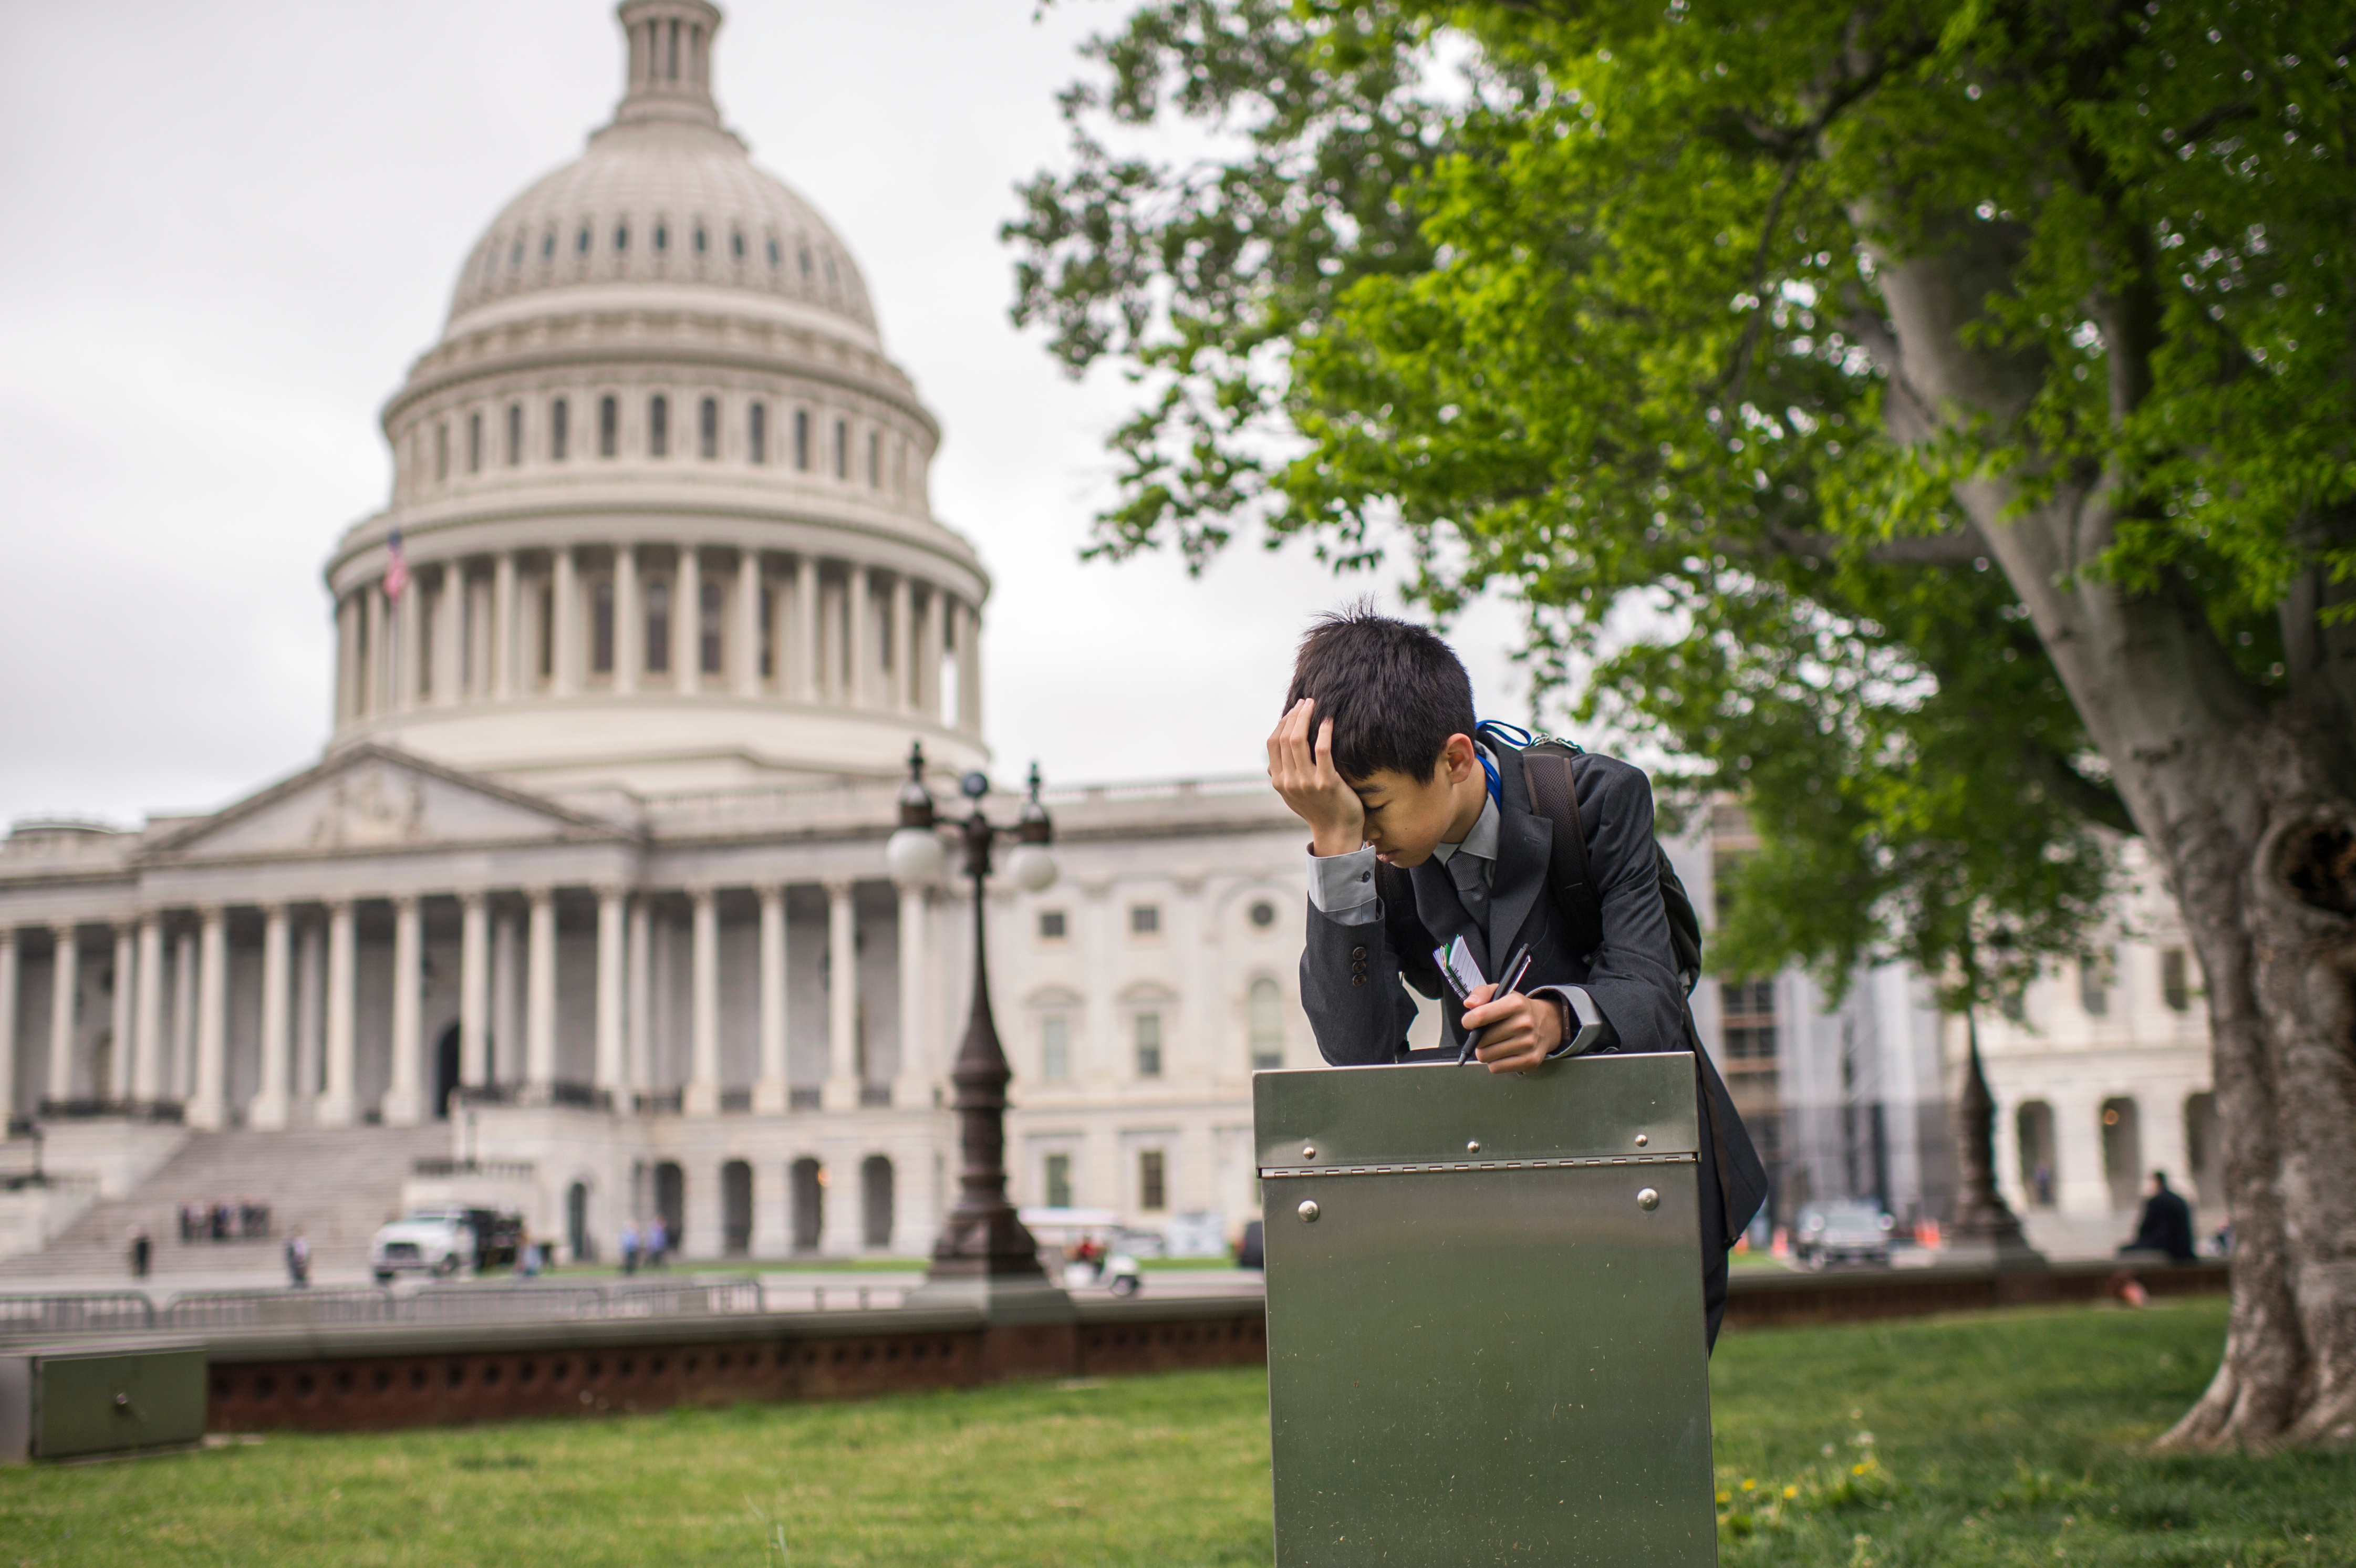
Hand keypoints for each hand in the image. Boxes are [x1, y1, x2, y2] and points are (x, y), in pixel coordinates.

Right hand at [1267, 697, 1364, 856]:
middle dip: (1295, 715)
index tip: (1294, 710)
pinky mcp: (1326, 782)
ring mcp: (1306, 782)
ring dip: (1306, 717)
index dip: (1282, 723)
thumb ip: (1282, 777)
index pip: (1273, 743)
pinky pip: (1322, 750)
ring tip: (1315, 705)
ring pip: (1298, 740)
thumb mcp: (1293, 796)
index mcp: (1279, 781)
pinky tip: (1329, 720)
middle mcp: (1288, 781)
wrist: (1337, 833)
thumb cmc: (1318, 810)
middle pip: (1285, 738)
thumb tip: (1271, 764)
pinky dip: (1324, 731)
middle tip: (1306, 702)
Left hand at [1461, 983, 1562, 1073]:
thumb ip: (1481, 993)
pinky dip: (1494, 1061)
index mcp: (1515, 1004)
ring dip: (1485, 1050)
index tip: (1469, 1022)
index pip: (1480, 1016)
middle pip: (1480, 1040)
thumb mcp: (1500, 992)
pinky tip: (1502, 1052)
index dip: (1468, 1021)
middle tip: (1486, 1033)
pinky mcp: (1530, 1060)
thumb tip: (1469, 1004)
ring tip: (1495, 1042)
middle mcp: (1524, 1023)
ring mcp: (1528, 1043)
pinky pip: (1495, 1067)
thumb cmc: (1516, 1010)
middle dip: (1477, 1038)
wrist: (1546, 1023)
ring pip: (1485, 1056)